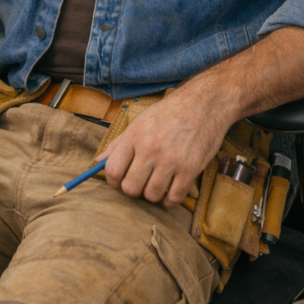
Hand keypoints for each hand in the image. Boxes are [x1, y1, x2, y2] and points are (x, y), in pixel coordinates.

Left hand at [97, 88, 230, 207]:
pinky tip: (170, 191)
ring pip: (152, 195)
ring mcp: (171, 160)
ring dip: (153, 194)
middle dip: (133, 189)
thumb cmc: (170, 112)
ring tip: (157, 183)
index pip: (113, 170)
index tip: (119, 182)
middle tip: (140, 182)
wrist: (204, 103)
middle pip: (130, 188)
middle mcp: (150, 149)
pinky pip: (174, 198)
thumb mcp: (140, 121)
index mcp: (135, 136)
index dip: (113, 182)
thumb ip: (118, 144)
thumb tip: (98, 162)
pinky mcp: (190, 169)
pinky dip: (170, 200)